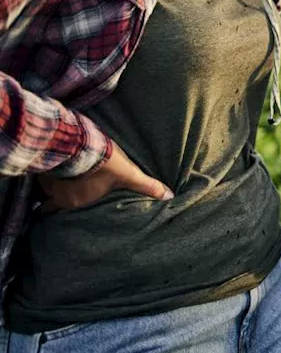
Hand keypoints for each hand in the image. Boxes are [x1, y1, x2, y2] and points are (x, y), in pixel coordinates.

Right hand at [38, 143, 173, 211]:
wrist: (81, 141)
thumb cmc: (106, 162)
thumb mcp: (129, 174)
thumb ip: (147, 186)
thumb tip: (169, 196)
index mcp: (75, 201)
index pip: (63, 211)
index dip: (61, 210)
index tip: (61, 208)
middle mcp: (57, 196)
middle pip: (50, 202)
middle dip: (52, 199)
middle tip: (56, 196)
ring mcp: (46, 181)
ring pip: (42, 188)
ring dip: (48, 184)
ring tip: (52, 181)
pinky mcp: (42, 165)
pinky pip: (38, 174)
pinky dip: (43, 171)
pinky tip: (45, 164)